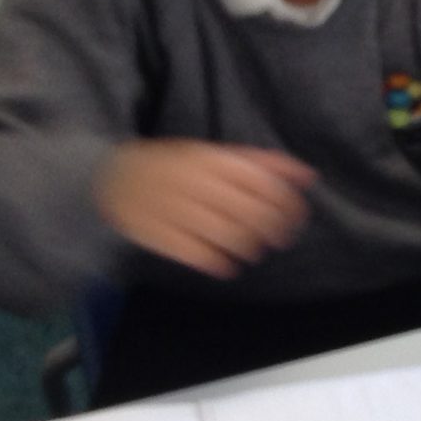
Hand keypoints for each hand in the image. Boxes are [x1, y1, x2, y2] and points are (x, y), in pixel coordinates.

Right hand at [94, 140, 313, 277]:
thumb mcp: (214, 155)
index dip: (287, 205)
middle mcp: (194, 182)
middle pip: (248, 212)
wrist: (113, 179)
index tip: (297, 219)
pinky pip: (197, 254)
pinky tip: (226, 265)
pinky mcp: (157, 233)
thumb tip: (308, 176)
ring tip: (252, 250)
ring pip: (226, 235)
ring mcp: (174, 208)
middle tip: (280, 238)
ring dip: (248, 248)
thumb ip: (262, 164)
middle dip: (273, 230)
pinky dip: (218, 263)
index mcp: (210, 160)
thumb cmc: (175, 167)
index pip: (262, 184)